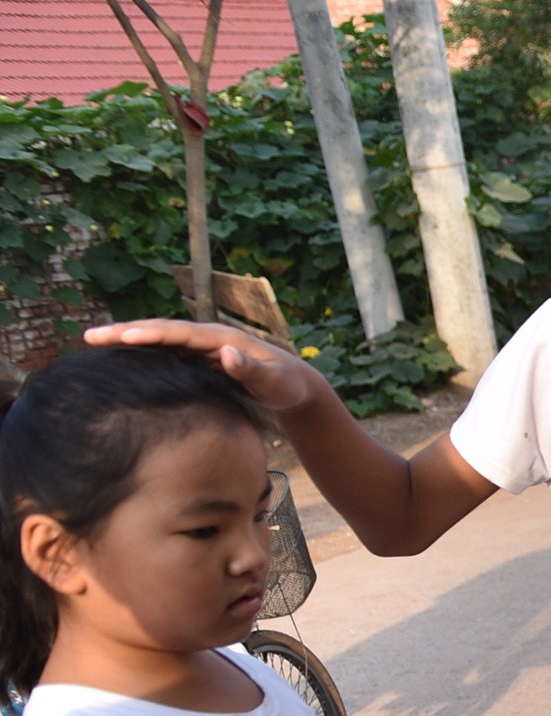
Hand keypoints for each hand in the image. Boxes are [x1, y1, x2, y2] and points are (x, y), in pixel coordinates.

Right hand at [87, 318, 326, 416]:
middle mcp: (208, 337)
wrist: (296, 386)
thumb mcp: (274, 381)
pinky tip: (119, 359)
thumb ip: (252, 370)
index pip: (179, 332)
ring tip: (93, 342)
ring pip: (159, 339)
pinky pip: (165, 352)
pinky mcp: (200, 359)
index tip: (123, 337)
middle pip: (161, 330)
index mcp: (222, 337)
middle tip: (89, 336)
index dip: (150, 333)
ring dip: (127, 339)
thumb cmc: (287, 385)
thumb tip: (227, 354)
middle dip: (125, 331)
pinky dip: (141, 352)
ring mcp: (202, 347)